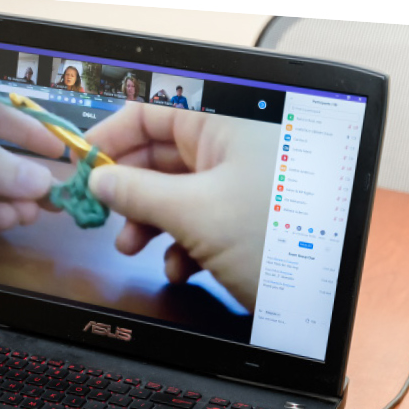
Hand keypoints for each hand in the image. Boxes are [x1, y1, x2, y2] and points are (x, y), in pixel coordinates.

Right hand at [86, 104, 275, 310]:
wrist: (324, 298)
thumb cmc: (278, 241)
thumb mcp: (193, 213)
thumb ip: (137, 192)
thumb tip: (102, 180)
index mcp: (229, 123)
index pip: (154, 111)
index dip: (112, 136)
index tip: (84, 165)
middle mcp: (239, 145)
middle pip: (163, 154)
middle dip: (130, 190)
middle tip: (102, 214)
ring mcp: (246, 181)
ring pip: (179, 191)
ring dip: (152, 223)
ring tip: (136, 248)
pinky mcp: (251, 216)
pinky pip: (203, 218)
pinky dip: (184, 243)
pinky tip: (182, 267)